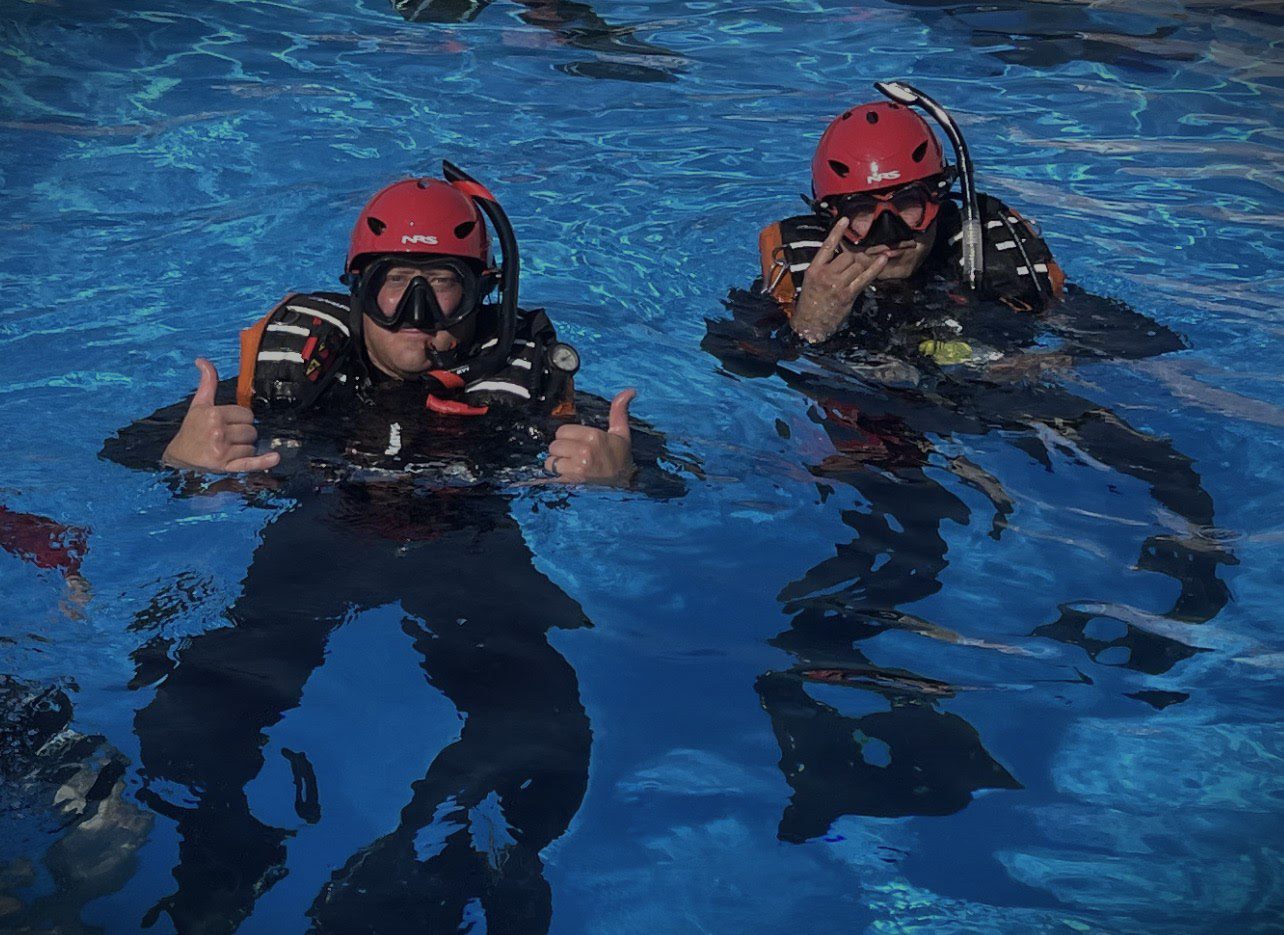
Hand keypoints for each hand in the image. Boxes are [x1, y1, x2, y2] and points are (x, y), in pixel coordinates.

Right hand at [162, 358, 279, 472]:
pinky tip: (274, 458)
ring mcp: (222, 450)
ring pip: (251, 446)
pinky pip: (249, 463)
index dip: (241, 419)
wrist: (179, 456)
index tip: (229, 422)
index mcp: (214, 415)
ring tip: (228, 448)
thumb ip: (207, 382)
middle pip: (251, 431)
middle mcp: (218, 432)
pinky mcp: (226, 466)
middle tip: (227, 436)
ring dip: (245, 447)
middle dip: (244, 433)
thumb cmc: (191, 428)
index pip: (247, 414)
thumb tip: (202, 360)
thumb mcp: (198, 404)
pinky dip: (263, 461)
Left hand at [545, 388, 635, 484]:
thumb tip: (630, 390)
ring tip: (570, 464)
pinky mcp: (573, 479)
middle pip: (555, 445)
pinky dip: (556, 473)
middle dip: (561, 449)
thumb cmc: (620, 456)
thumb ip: (619, 410)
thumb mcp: (621, 432)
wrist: (624, 481)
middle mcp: (584, 451)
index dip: (567, 437)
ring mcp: (578, 467)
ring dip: (558, 462)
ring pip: (551, 459)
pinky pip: (552, 472)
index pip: (562, 431)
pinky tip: (568, 472)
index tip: (576, 442)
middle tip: (573, 454)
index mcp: (594, 436)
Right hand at [791, 217, 888, 343]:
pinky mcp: (847, 294)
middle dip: (854, 258)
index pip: (827, 246)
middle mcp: (826, 275)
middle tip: (855, 264)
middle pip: (847, 256)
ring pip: (856, 265)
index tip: (845, 219)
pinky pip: (865, 277)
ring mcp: (837, 285)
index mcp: (814, 269)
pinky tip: (882, 259)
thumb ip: (826, 269)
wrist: (809, 324)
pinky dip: (875, 268)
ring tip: (859, 270)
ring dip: (861, 265)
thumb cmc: (810, 302)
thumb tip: (846, 258)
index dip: (837, 232)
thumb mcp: (811, 282)